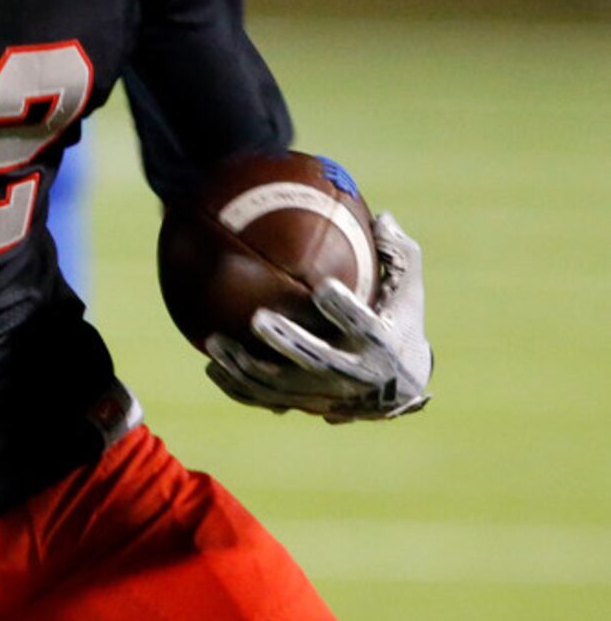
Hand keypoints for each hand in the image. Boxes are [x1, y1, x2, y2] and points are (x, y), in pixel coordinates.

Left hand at [205, 213, 431, 422]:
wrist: (400, 385)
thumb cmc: (400, 320)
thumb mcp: (409, 288)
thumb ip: (399, 253)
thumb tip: (383, 215)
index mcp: (382, 343)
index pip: (364, 326)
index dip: (345, 310)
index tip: (325, 288)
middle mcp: (356, 375)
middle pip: (317, 361)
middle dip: (287, 341)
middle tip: (257, 318)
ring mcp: (328, 396)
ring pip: (283, 386)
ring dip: (247, 366)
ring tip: (215, 342)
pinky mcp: (307, 405)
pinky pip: (268, 399)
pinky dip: (240, 388)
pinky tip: (212, 366)